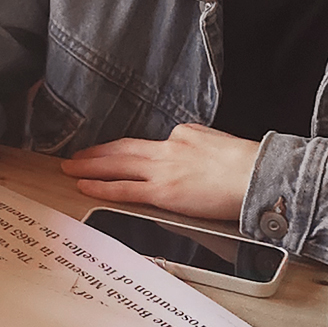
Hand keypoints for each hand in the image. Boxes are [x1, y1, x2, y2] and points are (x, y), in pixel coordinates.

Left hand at [61, 124, 259, 220]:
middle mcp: (169, 147)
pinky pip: (124, 189)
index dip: (134, 153)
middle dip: (98, 153)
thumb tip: (194, 165)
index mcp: (185, 134)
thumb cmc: (248, 165)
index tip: (119, 157)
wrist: (256, 175)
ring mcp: (164, 169)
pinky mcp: (163, 192)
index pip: (154, 144)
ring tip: (71, 168)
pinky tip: (86, 187)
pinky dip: (101, 187)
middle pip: (125, 148)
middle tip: (75, 156)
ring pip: (118, 165)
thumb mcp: (220, 147)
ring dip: (91, 167)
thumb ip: (200, 152)